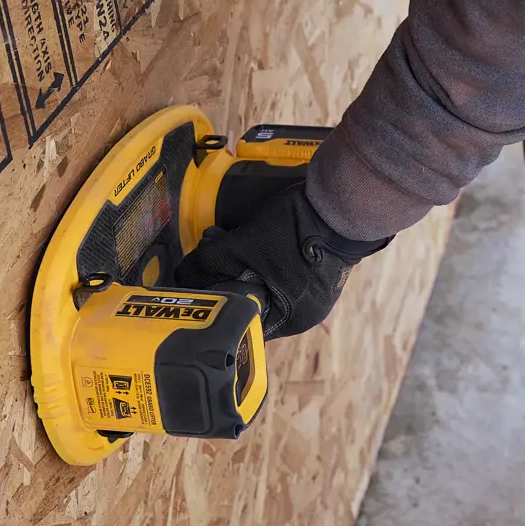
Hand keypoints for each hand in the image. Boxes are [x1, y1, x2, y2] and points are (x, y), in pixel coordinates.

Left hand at [173, 182, 390, 337]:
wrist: (342, 202)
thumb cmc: (295, 231)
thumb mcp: (242, 245)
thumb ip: (208, 263)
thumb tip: (182, 277)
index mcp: (292, 319)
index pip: (244, 323)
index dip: (219, 303)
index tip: (203, 284)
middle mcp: (307, 313)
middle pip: (255, 302)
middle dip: (230, 279)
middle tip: (214, 255)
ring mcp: (319, 291)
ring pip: (270, 285)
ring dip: (248, 267)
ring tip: (232, 241)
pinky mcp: (323, 269)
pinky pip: (287, 272)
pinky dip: (268, 260)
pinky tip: (257, 238)